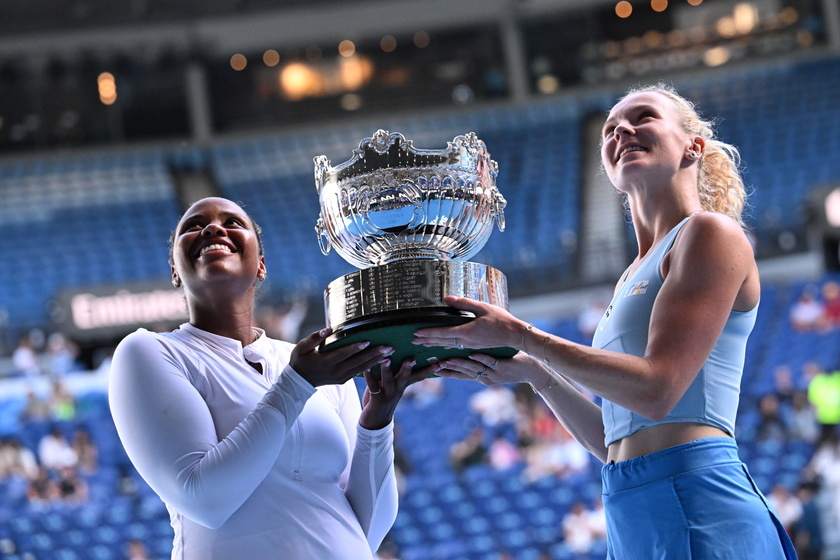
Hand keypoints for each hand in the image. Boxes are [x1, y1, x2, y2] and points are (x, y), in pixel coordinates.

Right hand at [290, 328, 393, 387]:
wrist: (299, 381)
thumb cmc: (300, 360)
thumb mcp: (302, 348)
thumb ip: (314, 338)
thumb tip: (328, 329)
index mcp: (326, 362)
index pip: (343, 354)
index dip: (355, 348)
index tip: (368, 341)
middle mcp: (336, 371)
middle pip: (357, 362)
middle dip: (374, 354)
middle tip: (388, 347)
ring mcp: (341, 377)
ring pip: (362, 368)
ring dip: (376, 360)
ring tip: (389, 353)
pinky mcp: (344, 380)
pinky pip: (359, 372)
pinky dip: (371, 366)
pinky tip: (381, 360)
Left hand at [359, 358, 427, 429]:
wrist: (375, 421)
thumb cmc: (382, 398)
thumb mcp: (391, 385)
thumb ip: (392, 372)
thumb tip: (393, 352)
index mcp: (403, 385)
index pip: (419, 376)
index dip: (429, 370)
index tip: (440, 363)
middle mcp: (398, 389)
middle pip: (405, 377)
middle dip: (408, 367)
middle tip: (412, 358)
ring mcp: (388, 394)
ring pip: (388, 380)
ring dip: (387, 369)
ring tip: (386, 359)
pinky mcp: (376, 399)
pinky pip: (372, 386)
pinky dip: (369, 376)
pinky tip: (366, 367)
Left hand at [412, 295, 521, 349]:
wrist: (515, 335)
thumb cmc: (501, 320)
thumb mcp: (482, 308)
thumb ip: (464, 303)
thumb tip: (447, 298)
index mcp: (466, 331)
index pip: (442, 333)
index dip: (428, 333)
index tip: (417, 333)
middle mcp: (466, 341)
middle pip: (442, 341)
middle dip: (427, 341)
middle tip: (414, 341)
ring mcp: (470, 345)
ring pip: (448, 345)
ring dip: (435, 344)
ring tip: (423, 345)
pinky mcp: (475, 346)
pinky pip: (456, 347)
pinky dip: (445, 346)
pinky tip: (442, 346)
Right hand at [431, 351, 545, 386]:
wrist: (533, 370)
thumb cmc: (514, 364)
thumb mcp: (495, 365)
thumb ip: (480, 362)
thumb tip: (468, 354)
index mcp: (482, 377)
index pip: (461, 376)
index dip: (447, 373)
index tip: (433, 370)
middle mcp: (485, 377)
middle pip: (463, 374)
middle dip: (448, 370)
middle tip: (434, 365)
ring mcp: (494, 374)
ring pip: (474, 369)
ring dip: (460, 364)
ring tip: (446, 360)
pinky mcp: (503, 367)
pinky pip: (490, 361)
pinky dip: (481, 358)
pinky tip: (473, 353)